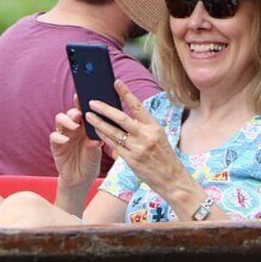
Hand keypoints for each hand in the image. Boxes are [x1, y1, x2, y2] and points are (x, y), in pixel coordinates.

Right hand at [51, 100, 103, 187]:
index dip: (82, 102)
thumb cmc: (90, 162)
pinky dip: (59, 137)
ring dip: (66, 120)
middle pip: (70, 113)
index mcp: (85, 126)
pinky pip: (54, 136)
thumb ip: (94, 144)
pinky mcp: (56, 145)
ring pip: (60, 119)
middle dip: (74, 111)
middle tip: (80, 115)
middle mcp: (74, 128)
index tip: (83, 96)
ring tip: (74, 126)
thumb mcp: (96, 153)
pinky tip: (66, 141)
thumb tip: (95, 138)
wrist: (81, 179)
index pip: (83, 110)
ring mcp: (64, 135)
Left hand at [86, 80, 188, 195]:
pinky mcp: (131, 160)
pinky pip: (113, 146)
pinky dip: (103, 137)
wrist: (172, 179)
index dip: (126, 93)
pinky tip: (96, 131)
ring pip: (113, 132)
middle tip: (92, 102)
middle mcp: (146, 136)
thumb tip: (126, 113)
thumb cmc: (164, 156)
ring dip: (99, 123)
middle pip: (121, 118)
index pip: (137, 106)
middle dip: (104, 109)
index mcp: (154, 127)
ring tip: (88, 115)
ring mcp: (137, 148)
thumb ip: (143, 126)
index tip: (116, 82)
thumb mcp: (158, 136)